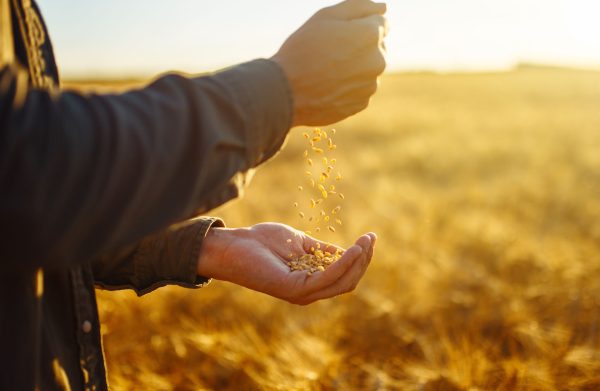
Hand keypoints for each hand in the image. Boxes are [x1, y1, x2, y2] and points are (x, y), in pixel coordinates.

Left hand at [197, 223, 375, 304]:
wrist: (234, 245)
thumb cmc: (262, 242)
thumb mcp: (301, 244)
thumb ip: (322, 250)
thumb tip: (348, 250)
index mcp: (310, 282)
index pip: (345, 277)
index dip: (361, 258)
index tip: (370, 237)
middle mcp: (308, 292)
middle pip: (348, 282)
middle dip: (364, 260)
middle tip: (371, 238)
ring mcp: (302, 293)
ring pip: (342, 282)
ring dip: (358, 261)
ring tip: (365, 242)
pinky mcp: (294, 289)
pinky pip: (327, 277)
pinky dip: (343, 264)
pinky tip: (352, 249)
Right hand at [271, 0, 387, 125]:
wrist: (286, 92)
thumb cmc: (302, 49)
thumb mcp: (326, 16)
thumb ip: (359, 7)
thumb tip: (383, 9)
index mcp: (371, 35)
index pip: (381, 23)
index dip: (359, 25)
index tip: (340, 34)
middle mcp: (378, 61)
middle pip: (377, 48)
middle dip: (360, 46)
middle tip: (330, 52)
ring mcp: (370, 85)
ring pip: (368, 70)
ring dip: (355, 67)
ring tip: (327, 71)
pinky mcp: (361, 103)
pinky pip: (360, 89)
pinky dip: (348, 86)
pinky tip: (328, 86)